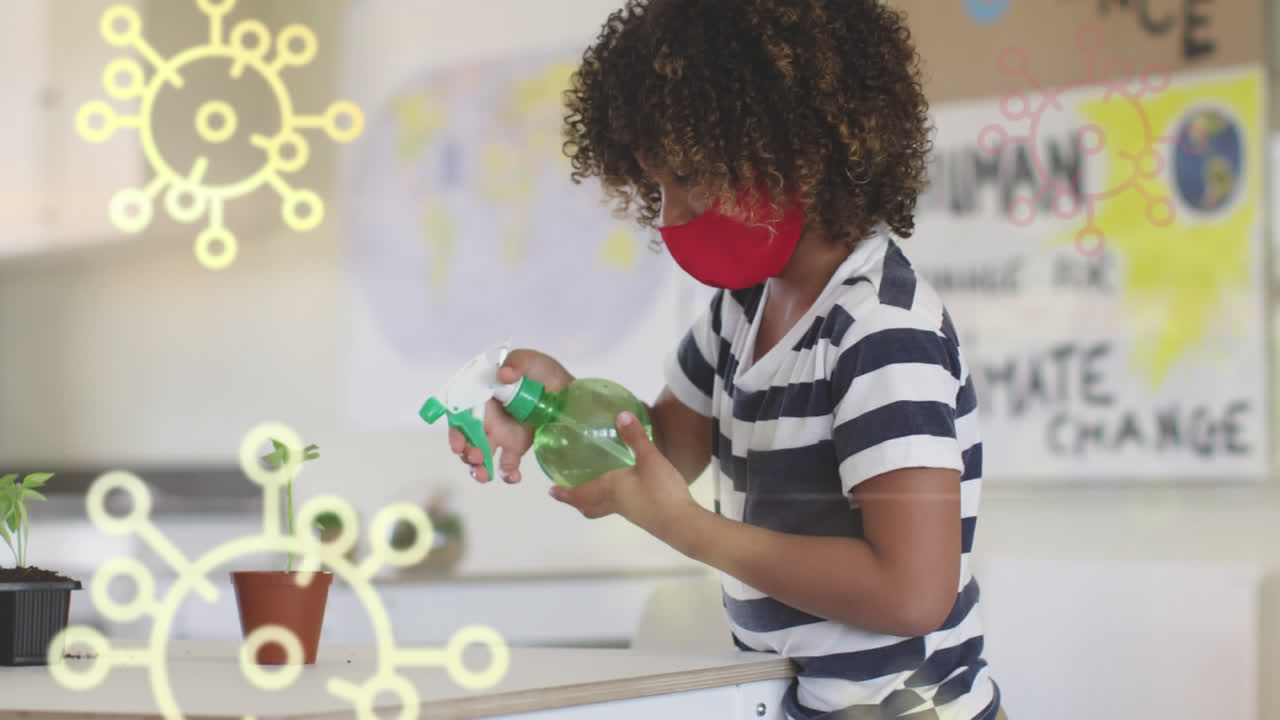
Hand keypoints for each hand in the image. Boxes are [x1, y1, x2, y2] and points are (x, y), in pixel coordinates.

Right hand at [449, 348, 572, 483]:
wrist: (565, 390)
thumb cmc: (541, 371)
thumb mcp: (528, 360)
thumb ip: (515, 363)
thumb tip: (504, 374)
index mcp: (481, 396)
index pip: (459, 414)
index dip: (455, 430)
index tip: (457, 444)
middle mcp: (485, 417)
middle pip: (466, 439)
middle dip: (466, 452)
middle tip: (475, 457)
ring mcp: (499, 434)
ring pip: (480, 455)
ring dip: (477, 468)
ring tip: (483, 476)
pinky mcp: (515, 446)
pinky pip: (506, 465)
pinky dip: (507, 475)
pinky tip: (514, 477)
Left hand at [548, 411, 700, 541]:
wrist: (682, 523)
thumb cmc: (661, 491)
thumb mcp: (649, 459)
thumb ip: (635, 437)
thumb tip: (621, 415)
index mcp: (610, 489)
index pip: (580, 493)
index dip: (565, 492)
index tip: (551, 490)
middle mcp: (615, 502)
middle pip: (589, 505)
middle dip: (575, 499)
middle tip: (564, 491)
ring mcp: (629, 511)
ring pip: (603, 507)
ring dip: (592, 500)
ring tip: (590, 489)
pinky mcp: (643, 514)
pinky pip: (618, 507)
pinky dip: (611, 499)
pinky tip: (623, 489)